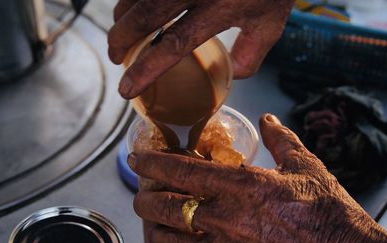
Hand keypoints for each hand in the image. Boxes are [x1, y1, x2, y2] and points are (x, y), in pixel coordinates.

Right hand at [108, 0, 293, 98]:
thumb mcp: (270, 22)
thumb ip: (251, 54)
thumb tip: (231, 73)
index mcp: (219, 7)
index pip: (173, 44)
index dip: (145, 70)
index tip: (126, 89)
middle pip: (143, 16)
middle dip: (121, 40)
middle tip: (116, 57)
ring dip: (122, 16)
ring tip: (121, 33)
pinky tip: (132, 6)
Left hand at [129, 114, 386, 242]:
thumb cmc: (327, 212)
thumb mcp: (305, 166)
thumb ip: (280, 139)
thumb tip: (268, 120)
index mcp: (242, 185)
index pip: (183, 171)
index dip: (154, 163)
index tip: (138, 158)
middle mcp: (227, 217)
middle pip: (167, 207)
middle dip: (145, 197)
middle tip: (141, 190)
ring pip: (171, 239)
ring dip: (156, 226)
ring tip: (152, 217)